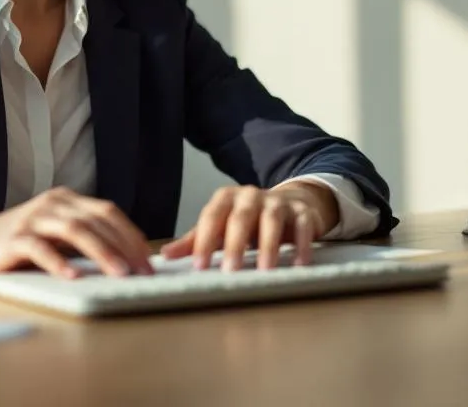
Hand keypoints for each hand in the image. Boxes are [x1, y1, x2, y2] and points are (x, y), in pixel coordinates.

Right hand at [0, 187, 153, 280]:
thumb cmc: (17, 244)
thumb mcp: (55, 235)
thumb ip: (84, 240)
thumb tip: (126, 260)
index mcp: (67, 200)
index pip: (109, 212)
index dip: (132, 235)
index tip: (150, 260)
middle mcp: (53, 204)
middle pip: (98, 220)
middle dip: (126, 247)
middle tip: (144, 272)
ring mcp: (33, 218)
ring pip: (75, 230)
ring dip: (102, 252)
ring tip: (120, 274)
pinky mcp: (14, 238)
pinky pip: (41, 248)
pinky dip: (59, 262)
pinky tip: (73, 277)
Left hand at [160, 182, 338, 270]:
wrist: (289, 202)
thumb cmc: (247, 220)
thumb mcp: (220, 227)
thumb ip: (195, 241)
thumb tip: (165, 256)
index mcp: (226, 199)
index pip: (211, 218)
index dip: (204, 242)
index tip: (200, 267)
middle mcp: (250, 196)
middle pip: (240, 218)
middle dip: (235, 245)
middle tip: (231, 271)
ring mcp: (277, 202)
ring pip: (272, 220)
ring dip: (268, 245)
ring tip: (266, 270)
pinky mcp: (302, 212)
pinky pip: (302, 225)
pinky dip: (302, 244)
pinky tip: (299, 263)